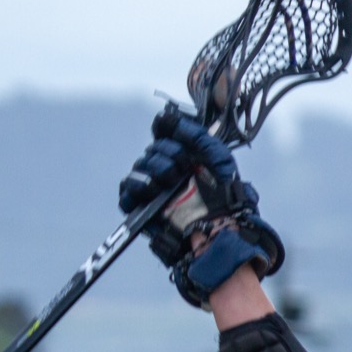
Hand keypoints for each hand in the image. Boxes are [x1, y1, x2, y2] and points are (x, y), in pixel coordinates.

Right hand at [118, 106, 283, 307]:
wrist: (219, 234)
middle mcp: (170, 170)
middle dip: (167, 155)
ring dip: (154, 169)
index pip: (165, 133)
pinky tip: (151, 189)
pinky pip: (127, 191)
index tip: (177, 136)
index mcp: (187, 157)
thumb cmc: (225, 201)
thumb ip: (198, 135)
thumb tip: (168, 117)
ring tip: (169, 181)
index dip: (168, 131)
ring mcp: (155, 190)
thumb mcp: (219, 160)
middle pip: (153, 149)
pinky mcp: (143, 209)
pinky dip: (135, 187)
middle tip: (181, 169)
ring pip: (140, 166)